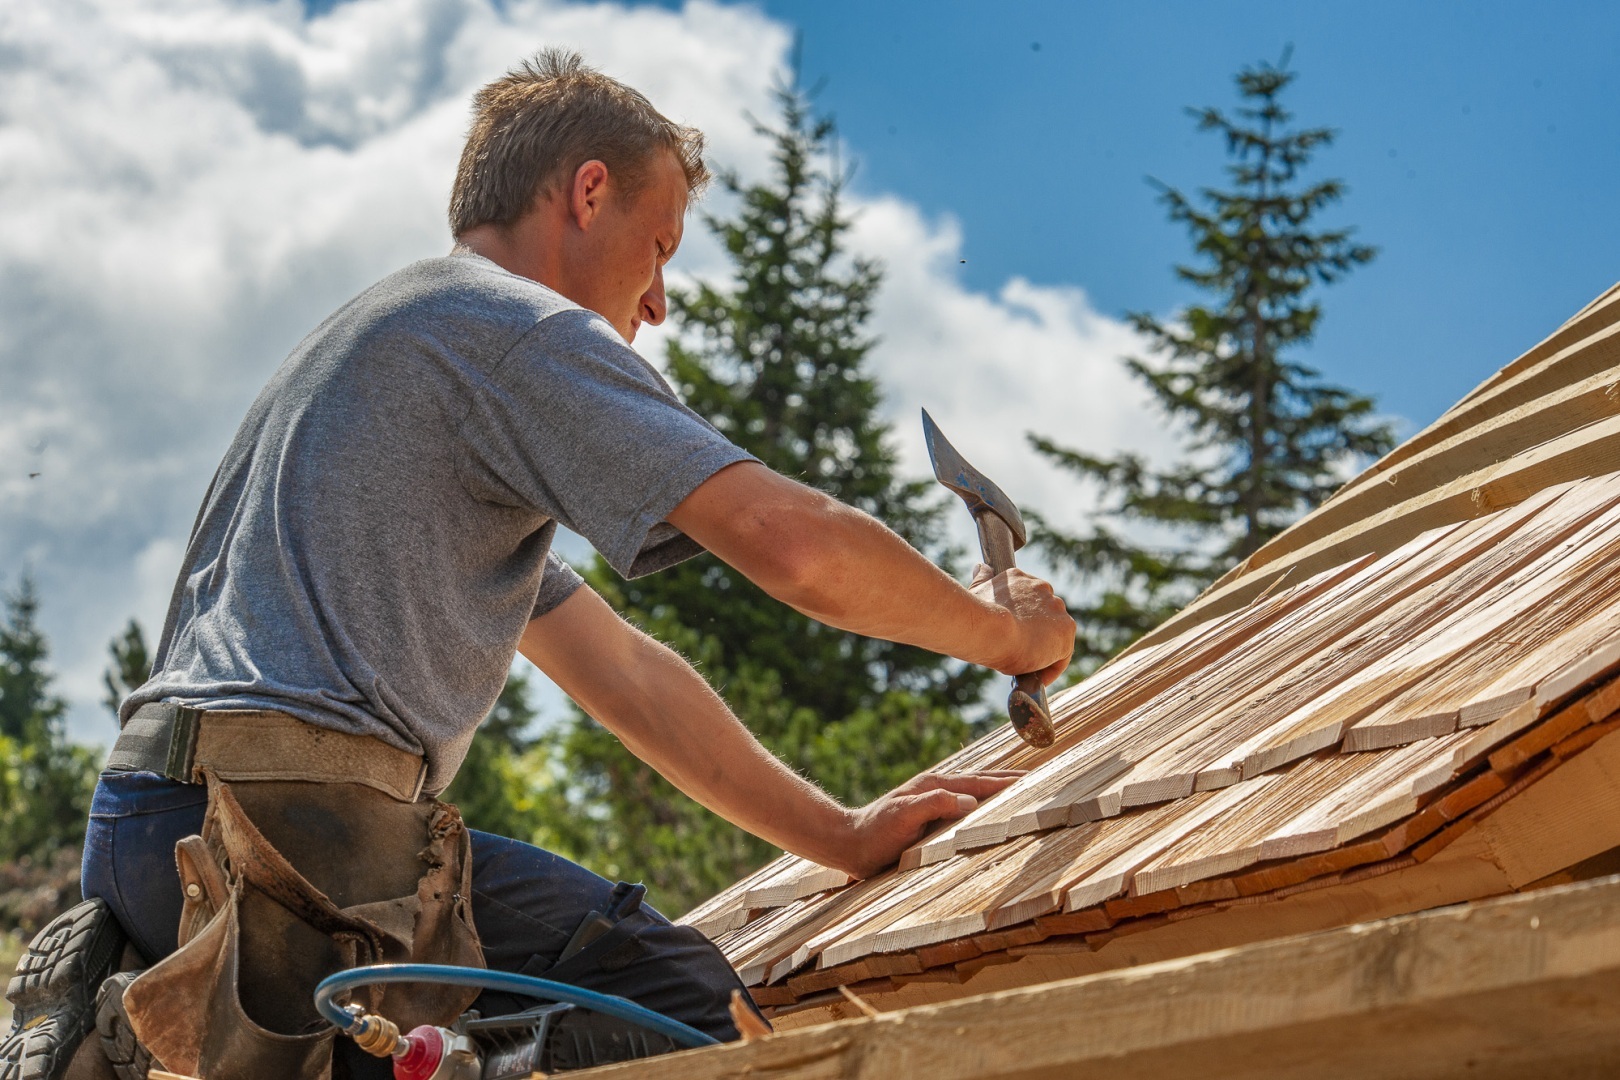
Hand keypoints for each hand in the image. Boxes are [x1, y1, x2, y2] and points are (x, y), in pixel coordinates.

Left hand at [833, 770, 1023, 878]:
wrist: (849, 844)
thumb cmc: (875, 833)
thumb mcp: (903, 815)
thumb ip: (935, 804)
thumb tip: (970, 800)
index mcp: (935, 785)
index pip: (979, 781)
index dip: (1006, 782)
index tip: (1033, 779)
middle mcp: (937, 790)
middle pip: (980, 781)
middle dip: (1008, 781)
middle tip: (1038, 780)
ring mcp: (934, 803)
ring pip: (974, 792)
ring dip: (997, 791)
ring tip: (1021, 792)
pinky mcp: (930, 818)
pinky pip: (965, 807)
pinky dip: (983, 805)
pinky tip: (989, 813)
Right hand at [969, 564, 1074, 682]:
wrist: (989, 629)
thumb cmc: (977, 614)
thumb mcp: (977, 591)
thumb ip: (982, 579)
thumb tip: (981, 567)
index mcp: (1020, 579)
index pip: (1027, 600)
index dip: (1019, 620)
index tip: (1008, 634)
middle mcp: (1042, 588)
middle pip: (1043, 617)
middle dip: (1032, 634)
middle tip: (1015, 653)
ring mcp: (1057, 608)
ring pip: (1053, 635)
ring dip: (1042, 650)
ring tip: (1024, 668)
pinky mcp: (1066, 630)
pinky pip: (1061, 655)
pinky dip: (1049, 668)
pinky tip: (1033, 677)